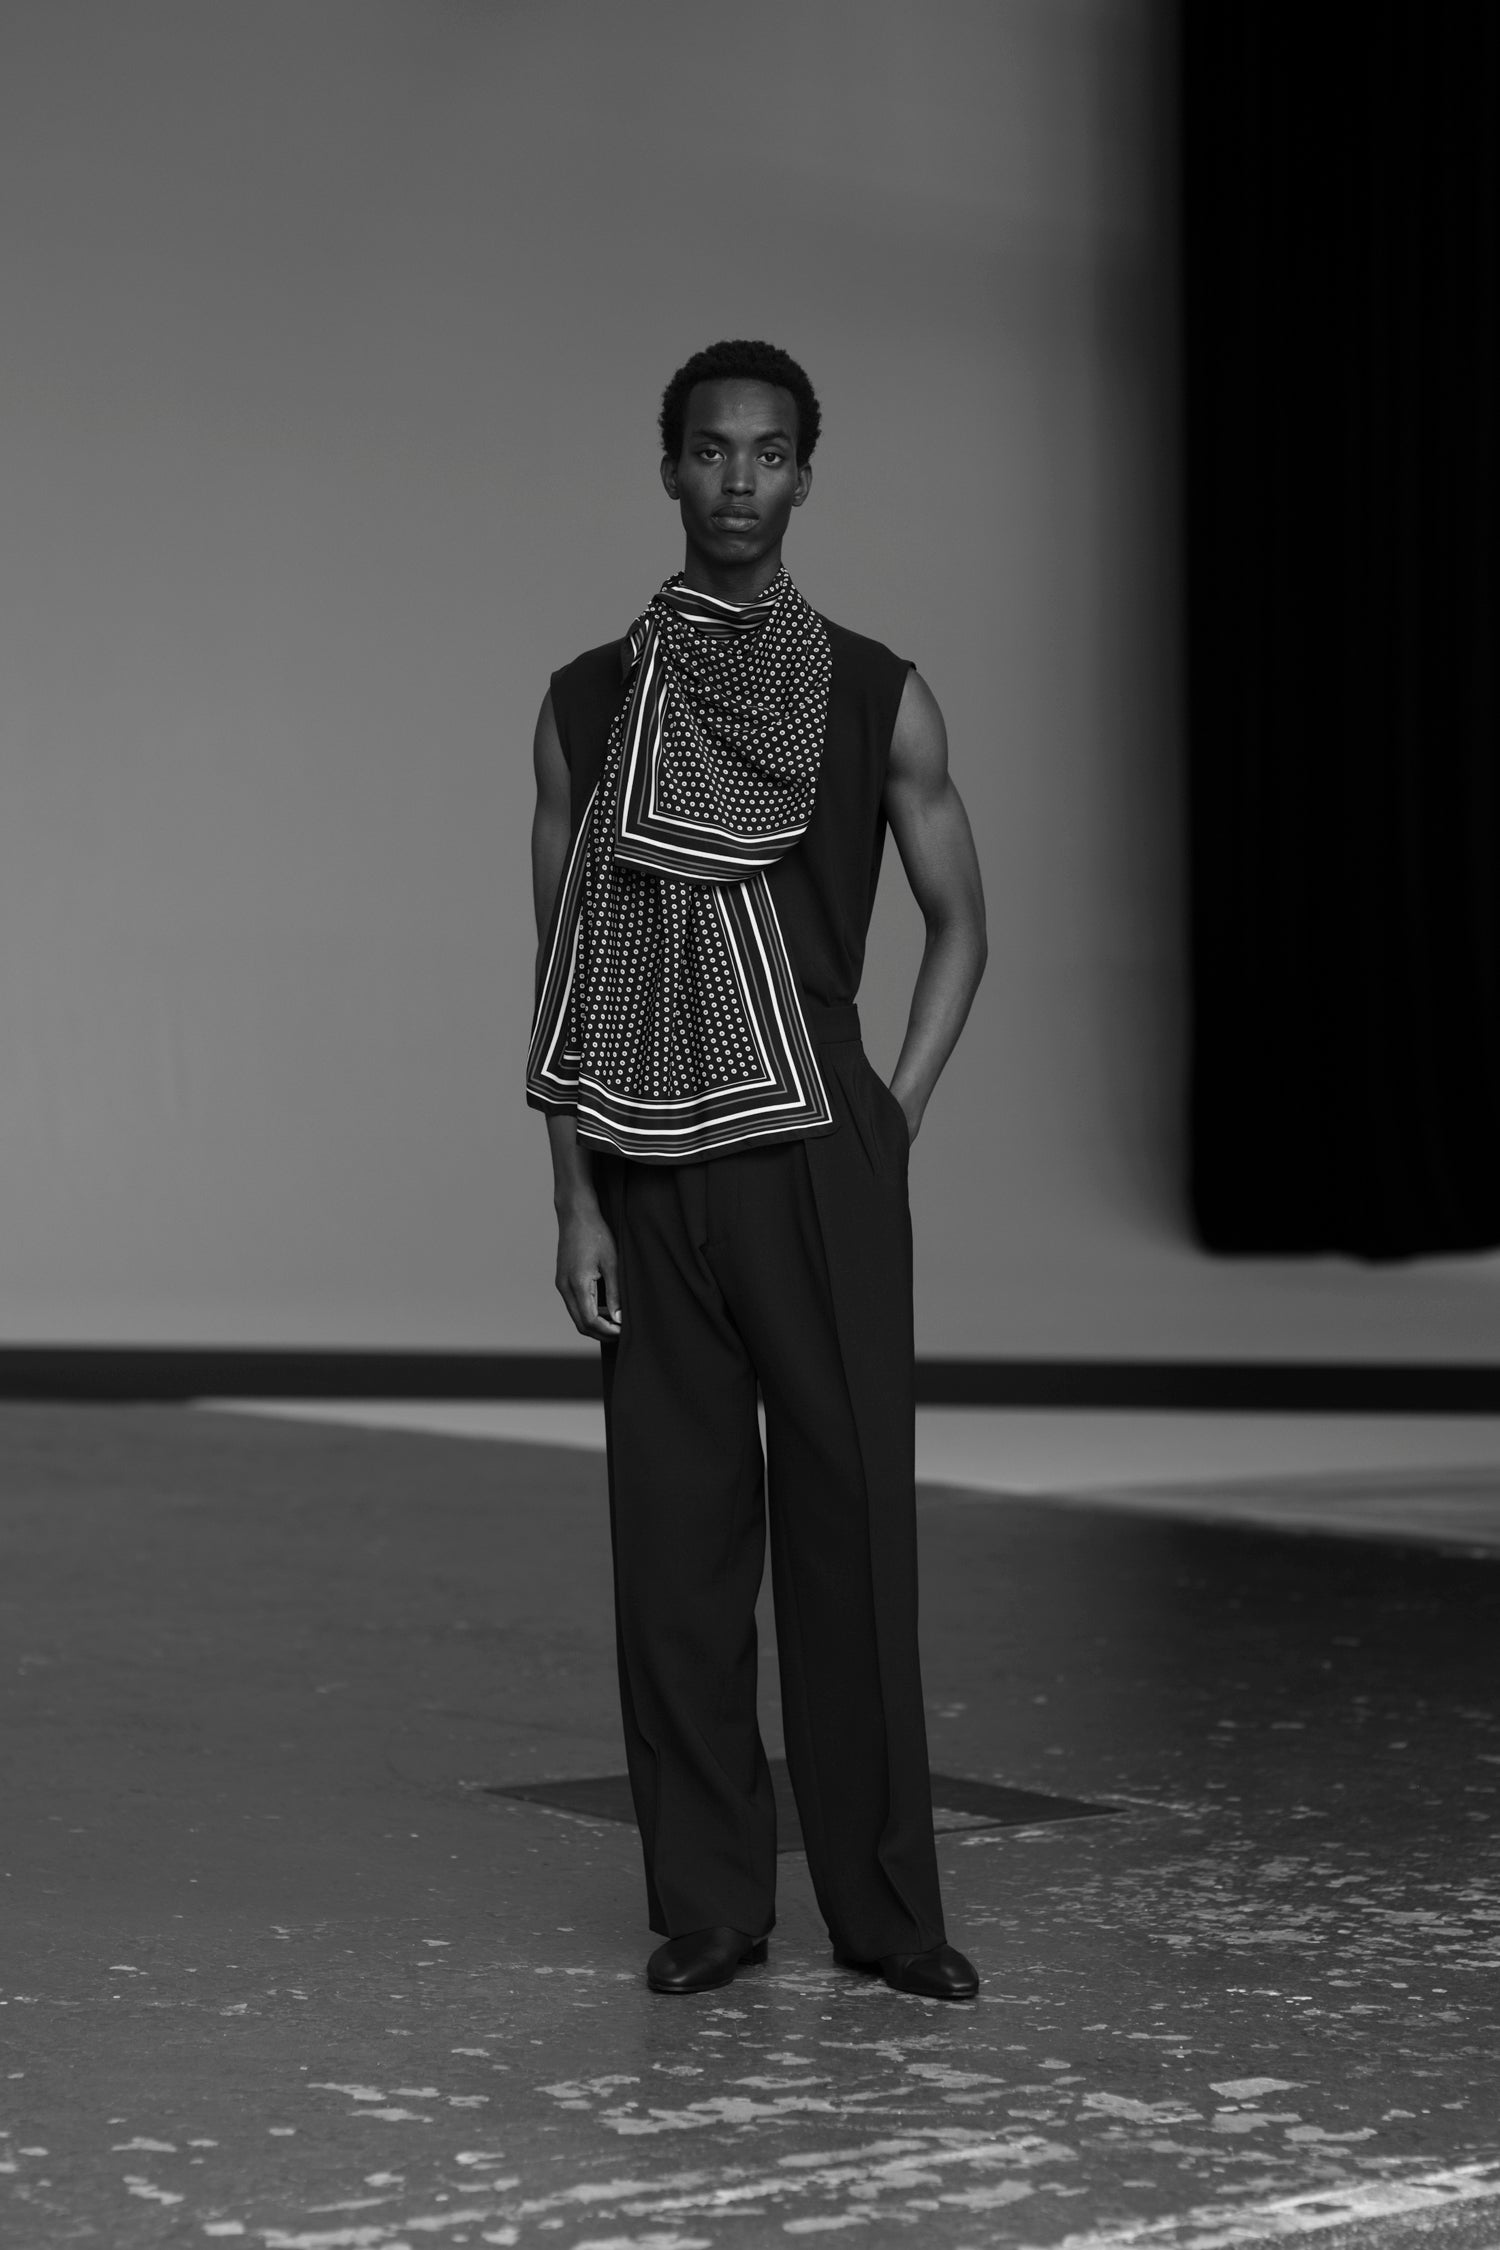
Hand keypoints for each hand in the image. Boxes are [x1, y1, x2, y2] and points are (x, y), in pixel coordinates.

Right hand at [555, 1203, 622, 1338]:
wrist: (576, 1214)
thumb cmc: (596, 1234)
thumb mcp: (612, 1263)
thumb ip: (615, 1293)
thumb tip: (619, 1318)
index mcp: (577, 1284)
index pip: (590, 1321)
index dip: (607, 1331)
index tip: (624, 1332)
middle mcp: (564, 1287)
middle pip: (580, 1324)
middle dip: (601, 1333)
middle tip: (621, 1333)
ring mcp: (561, 1284)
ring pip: (576, 1316)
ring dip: (595, 1324)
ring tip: (616, 1323)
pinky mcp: (562, 1280)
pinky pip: (574, 1304)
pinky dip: (588, 1312)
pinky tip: (605, 1309)